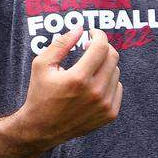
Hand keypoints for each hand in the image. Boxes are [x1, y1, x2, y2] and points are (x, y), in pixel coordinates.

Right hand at [16, 27, 122, 148]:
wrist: (42, 129)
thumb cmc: (40, 94)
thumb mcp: (42, 64)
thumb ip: (61, 43)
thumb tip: (80, 28)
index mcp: (78, 78)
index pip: (100, 47)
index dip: (98, 35)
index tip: (91, 33)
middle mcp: (95, 93)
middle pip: (112, 57)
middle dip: (102, 47)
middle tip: (90, 47)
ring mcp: (104, 105)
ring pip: (116, 71)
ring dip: (105, 64)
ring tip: (88, 68)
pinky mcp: (109, 115)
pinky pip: (118, 87)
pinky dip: (108, 80)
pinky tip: (94, 83)